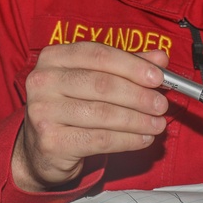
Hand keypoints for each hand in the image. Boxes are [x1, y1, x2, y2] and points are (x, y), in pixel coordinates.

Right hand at [12, 43, 169, 190]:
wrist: (41, 148)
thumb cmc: (72, 105)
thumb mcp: (95, 79)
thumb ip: (126, 66)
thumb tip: (160, 59)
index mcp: (53, 56)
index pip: (98, 55)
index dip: (132, 65)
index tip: (158, 77)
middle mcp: (43, 80)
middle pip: (102, 84)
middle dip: (138, 95)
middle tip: (161, 104)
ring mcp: (43, 111)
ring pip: (103, 114)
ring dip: (137, 120)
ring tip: (158, 123)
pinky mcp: (51, 141)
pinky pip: (100, 139)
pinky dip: (128, 139)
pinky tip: (144, 138)